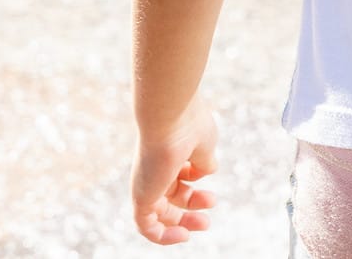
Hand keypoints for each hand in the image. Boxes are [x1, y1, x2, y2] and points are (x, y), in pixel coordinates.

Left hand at [131, 95, 217, 244]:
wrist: (170, 114)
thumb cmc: (189, 124)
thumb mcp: (205, 146)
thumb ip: (204, 161)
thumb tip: (206, 171)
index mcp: (169, 154)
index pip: (178, 178)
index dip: (195, 190)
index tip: (211, 195)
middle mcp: (154, 169)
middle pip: (169, 196)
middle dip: (192, 205)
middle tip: (212, 204)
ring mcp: (146, 183)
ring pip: (158, 213)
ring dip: (182, 222)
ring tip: (204, 223)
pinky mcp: (139, 196)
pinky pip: (145, 226)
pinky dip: (163, 236)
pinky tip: (183, 235)